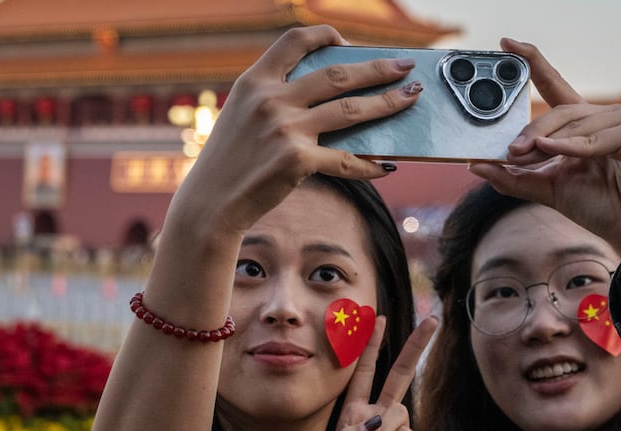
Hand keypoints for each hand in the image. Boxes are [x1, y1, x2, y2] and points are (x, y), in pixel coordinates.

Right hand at [172, 25, 420, 232]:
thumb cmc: (228, 163)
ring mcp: (285, 130)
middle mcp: (271, 100)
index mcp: (254, 82)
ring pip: (352, 110)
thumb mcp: (241, 117)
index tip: (350, 43)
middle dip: (378, 67)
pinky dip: (370, 164)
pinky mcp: (297, 162)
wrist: (210, 204)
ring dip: (388, 102)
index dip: (327, 36)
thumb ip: (274, 99)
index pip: (295, 41)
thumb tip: (332, 97)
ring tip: (410, 97)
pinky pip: (346, 160)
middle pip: (337, 74)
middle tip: (406, 66)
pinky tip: (387, 165)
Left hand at [328, 316, 436, 430]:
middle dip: (415, 346)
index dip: (370, 345)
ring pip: (395, 411)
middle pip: (400, 373)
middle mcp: (379, 414)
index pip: (364, 372)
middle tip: (434, 320)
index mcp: (356, 412)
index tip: (377, 318)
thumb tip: (371, 421)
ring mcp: (399, 429)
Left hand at [469, 38, 620, 257]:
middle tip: (509, 151)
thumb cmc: (599, 207)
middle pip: (559, 110)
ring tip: (526, 156)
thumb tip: (475, 165)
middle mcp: (604, 116)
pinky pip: (596, 137)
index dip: (532, 63)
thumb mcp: (547, 189)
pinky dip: (573, 146)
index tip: (507, 44)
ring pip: (575, 124)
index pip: (554, 85)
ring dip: (547, 142)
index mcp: (583, 124)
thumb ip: (513, 178)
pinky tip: (554, 151)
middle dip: (531, 130)